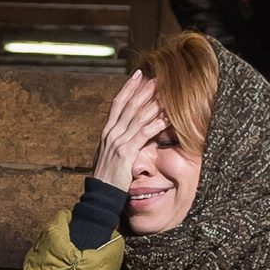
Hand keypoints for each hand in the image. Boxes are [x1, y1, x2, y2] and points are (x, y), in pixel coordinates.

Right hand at [93, 71, 167, 190]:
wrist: (100, 195)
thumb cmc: (107, 177)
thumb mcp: (109, 154)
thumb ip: (117, 141)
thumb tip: (126, 133)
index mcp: (107, 132)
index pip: (117, 103)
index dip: (128, 87)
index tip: (139, 74)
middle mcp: (111, 133)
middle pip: (129, 105)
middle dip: (144, 90)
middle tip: (158, 77)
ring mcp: (117, 142)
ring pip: (138, 117)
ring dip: (154, 103)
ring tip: (167, 93)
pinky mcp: (126, 153)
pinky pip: (144, 134)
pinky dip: (157, 124)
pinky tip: (168, 118)